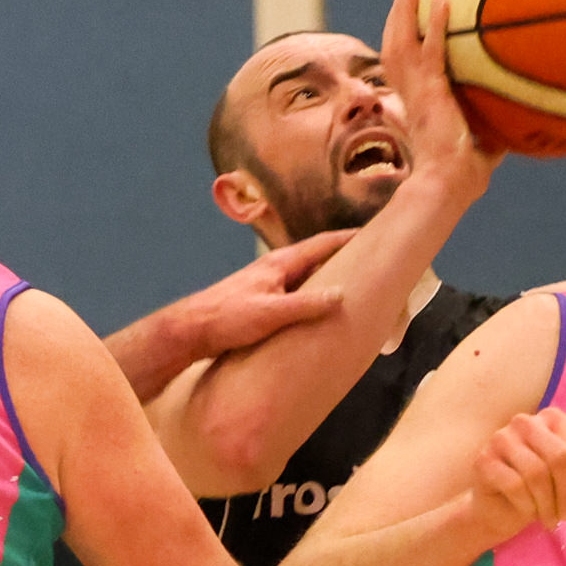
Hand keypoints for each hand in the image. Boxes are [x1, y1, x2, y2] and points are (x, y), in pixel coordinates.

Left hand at [172, 227, 361, 356]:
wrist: (191, 331)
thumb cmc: (227, 318)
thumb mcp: (272, 313)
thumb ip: (307, 304)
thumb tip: (342, 295)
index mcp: (280, 263)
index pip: (322, 244)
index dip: (349, 239)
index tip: (374, 234)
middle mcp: (275, 269)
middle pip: (316, 258)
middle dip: (343, 256)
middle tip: (370, 258)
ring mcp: (267, 284)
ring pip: (306, 276)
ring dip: (328, 277)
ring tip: (352, 283)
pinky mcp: (260, 302)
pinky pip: (296, 293)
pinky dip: (312, 296)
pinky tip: (318, 310)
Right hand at [380, 0, 499, 194]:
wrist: (449, 186)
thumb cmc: (463, 179)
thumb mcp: (483, 153)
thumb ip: (493, 138)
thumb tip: (517, 133)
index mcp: (419, 110)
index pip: (404, 75)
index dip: (403, 52)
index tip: (407, 33)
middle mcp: (412, 98)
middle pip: (393, 53)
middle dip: (396, 23)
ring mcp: (417, 94)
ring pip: (399, 47)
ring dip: (403, 16)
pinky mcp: (430, 93)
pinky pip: (431, 52)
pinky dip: (436, 25)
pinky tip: (444, 1)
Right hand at [467, 408, 565, 546]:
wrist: (502, 511)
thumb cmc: (544, 493)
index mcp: (553, 419)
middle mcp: (526, 421)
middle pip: (560, 458)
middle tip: (565, 517)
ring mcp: (501, 437)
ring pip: (536, 473)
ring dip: (547, 504)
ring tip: (548, 519)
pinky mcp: (483, 460)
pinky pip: (514, 485)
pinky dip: (527, 506)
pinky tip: (527, 513)